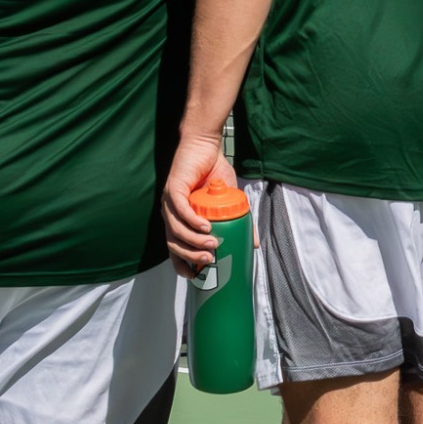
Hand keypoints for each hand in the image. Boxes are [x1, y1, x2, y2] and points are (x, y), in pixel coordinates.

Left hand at [161, 132, 237, 277]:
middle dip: (191, 255)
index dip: (182, 265)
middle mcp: (170, 214)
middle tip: (211, 259)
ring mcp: (169, 202)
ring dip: (193, 240)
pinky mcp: (173, 189)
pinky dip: (192, 220)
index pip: (175, 250)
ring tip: (212, 244)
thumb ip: (239, 222)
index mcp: (179, 221)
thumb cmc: (215, 174)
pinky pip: (180, 209)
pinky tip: (205, 226)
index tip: (196, 277)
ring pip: (176, 229)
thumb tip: (253, 245)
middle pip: (174, 244)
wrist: (206, 146)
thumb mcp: (231, 203)